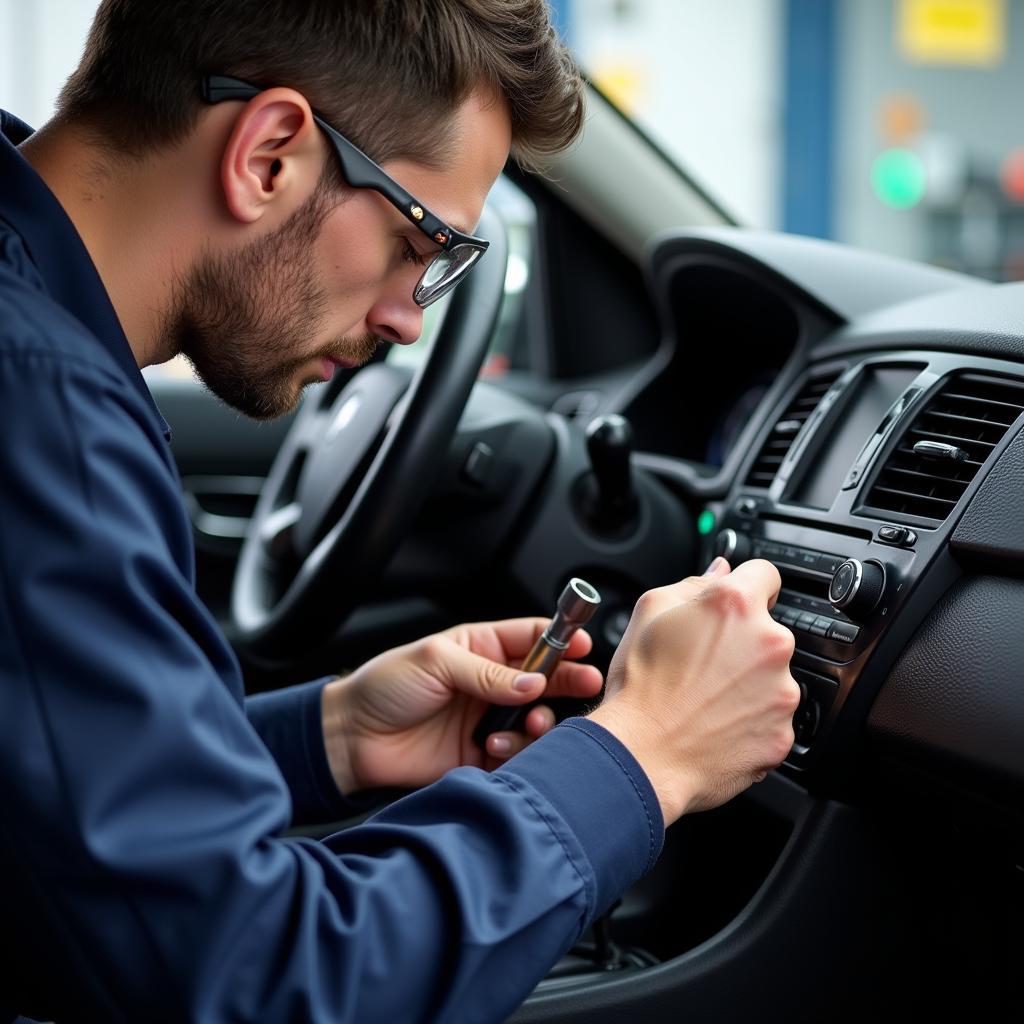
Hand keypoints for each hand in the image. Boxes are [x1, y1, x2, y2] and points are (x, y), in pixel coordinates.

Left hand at [321, 618, 603, 793]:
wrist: (351, 740)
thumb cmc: (383, 687)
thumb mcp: (435, 662)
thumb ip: (487, 673)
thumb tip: (533, 681)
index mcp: (479, 648)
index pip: (530, 637)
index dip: (559, 639)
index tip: (581, 645)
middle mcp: (489, 683)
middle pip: (544, 678)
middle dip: (567, 680)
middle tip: (585, 682)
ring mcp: (487, 719)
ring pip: (535, 718)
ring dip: (540, 721)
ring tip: (530, 723)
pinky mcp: (481, 755)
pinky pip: (516, 754)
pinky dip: (516, 752)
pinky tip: (494, 748)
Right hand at [588, 557, 799, 826]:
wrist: (641, 754)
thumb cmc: (640, 687)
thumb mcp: (649, 612)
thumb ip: (693, 583)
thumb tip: (721, 572)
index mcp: (736, 605)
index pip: (765, 574)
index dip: (745, 587)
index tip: (734, 608)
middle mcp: (769, 643)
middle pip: (768, 630)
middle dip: (742, 642)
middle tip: (703, 664)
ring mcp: (782, 691)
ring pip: (772, 676)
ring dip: (748, 683)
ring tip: (706, 699)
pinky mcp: (783, 733)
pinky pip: (773, 719)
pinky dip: (751, 721)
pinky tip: (716, 724)